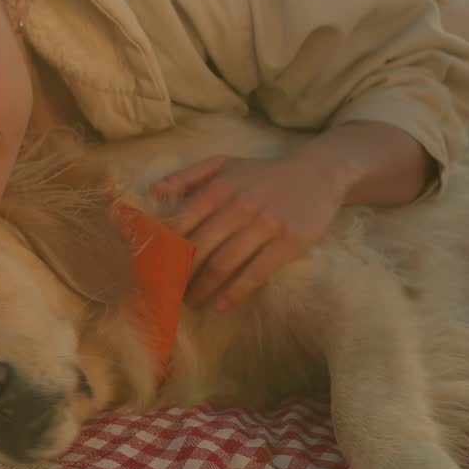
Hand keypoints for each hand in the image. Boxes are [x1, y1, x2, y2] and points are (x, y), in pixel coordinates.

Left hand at [152, 153, 344, 309]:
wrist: (316, 174)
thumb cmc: (261, 175)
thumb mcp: (222, 165)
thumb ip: (187, 177)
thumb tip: (154, 191)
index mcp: (217, 189)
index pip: (179, 226)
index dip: (161, 252)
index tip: (151, 271)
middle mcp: (238, 206)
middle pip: (197, 250)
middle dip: (178, 277)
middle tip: (168, 293)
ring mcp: (264, 225)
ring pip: (223, 265)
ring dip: (202, 289)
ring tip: (191, 301)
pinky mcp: (289, 242)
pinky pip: (256, 273)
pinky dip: (235, 292)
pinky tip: (221, 303)